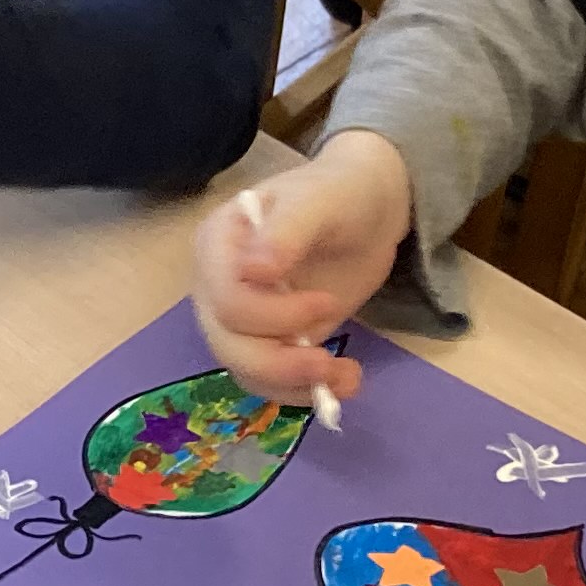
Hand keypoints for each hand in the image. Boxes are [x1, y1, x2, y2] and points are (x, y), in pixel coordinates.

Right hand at [189, 135, 406, 406]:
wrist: (368, 210)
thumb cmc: (340, 193)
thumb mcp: (320, 201)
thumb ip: (286, 233)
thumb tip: (252, 271)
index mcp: (218, 244)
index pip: (224, 300)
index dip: (271, 316)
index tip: (326, 303)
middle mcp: (217, 285)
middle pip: (227, 344)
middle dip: (278, 364)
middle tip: (329, 363)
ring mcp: (241, 318)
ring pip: (246, 370)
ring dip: (294, 384)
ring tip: (347, 376)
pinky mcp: (269, 341)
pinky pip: (270, 379)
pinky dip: (304, 391)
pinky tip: (344, 380)